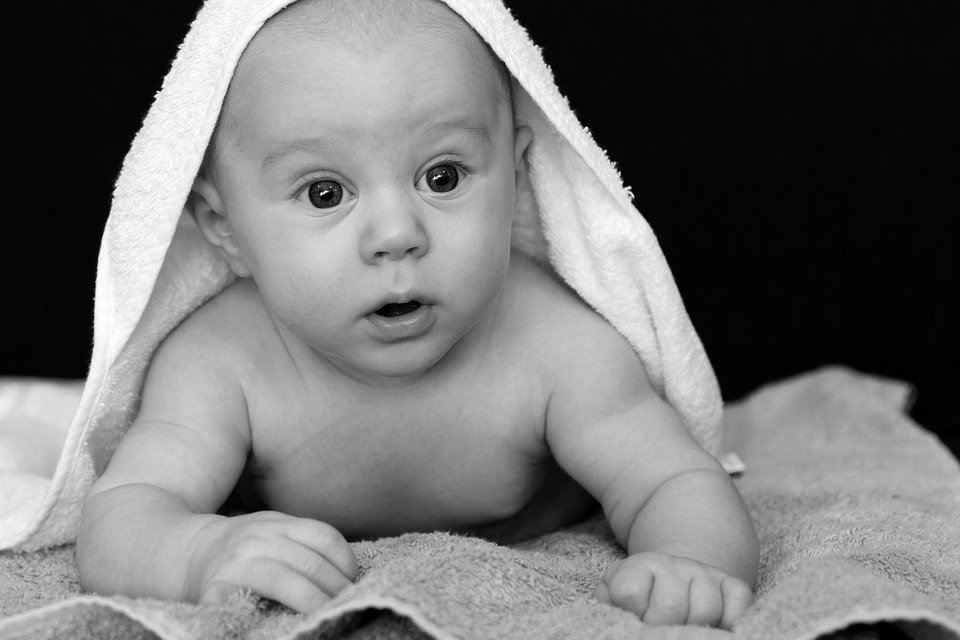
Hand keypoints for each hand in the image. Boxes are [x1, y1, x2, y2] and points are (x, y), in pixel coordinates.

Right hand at [185, 511, 357, 612]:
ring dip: (311, 601)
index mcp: (278, 523)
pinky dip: (266, 614)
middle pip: (308, 561)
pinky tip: (283, 624)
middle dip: (334, 588)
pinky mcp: (216, 587)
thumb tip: (346, 574)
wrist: (183, 551)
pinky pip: (245, 602)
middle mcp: (258, 537)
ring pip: (283, 579)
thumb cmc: (243, 548)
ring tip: (325, 616)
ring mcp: (236, 561)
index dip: (344, 561)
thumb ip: (302, 544)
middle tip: (345, 605)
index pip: (323, 536)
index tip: (352, 582)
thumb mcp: (272, 531)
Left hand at [593, 552, 753, 628]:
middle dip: (662, 627)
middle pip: (670, 605)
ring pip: (706, 607)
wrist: (675, 570)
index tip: (634, 617)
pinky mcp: (732, 584)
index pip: (630, 593)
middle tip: (660, 631)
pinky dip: (732, 620)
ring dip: (696, 627)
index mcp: (639, 567)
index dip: (631, 613)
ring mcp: (705, 574)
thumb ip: (609, 602)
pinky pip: (740, 601)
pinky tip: (717, 627)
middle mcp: (674, 566)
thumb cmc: (640, 591)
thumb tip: (615, 617)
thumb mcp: (614, 591)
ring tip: (685, 629)